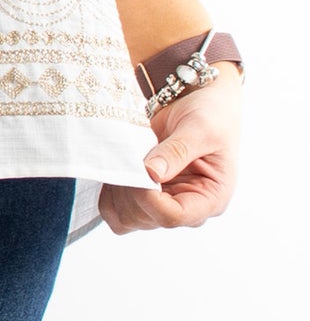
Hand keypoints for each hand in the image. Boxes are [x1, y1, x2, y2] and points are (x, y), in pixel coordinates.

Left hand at [98, 62, 242, 233]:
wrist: (198, 101)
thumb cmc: (211, 115)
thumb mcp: (201, 128)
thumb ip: (178, 151)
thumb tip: (151, 173)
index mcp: (210, 199)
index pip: (173, 216)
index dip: (149, 197)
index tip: (140, 168)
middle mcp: (187, 207)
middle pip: (147, 219)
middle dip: (131, 191)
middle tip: (129, 157)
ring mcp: (164, 203)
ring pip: (128, 219)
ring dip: (117, 193)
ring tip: (124, 160)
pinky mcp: (145, 195)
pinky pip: (117, 210)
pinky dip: (109, 193)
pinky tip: (116, 167)